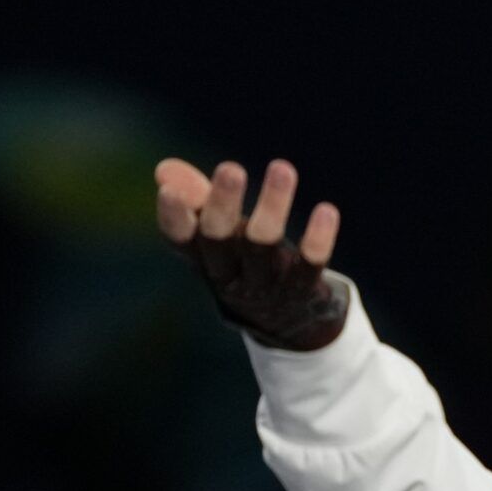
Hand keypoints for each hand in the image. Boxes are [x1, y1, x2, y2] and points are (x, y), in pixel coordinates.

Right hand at [155, 157, 349, 350]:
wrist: (287, 322)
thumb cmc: (244, 262)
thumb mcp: (219, 233)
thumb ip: (197, 199)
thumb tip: (165, 169)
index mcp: (203, 259)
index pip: (180, 241)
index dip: (173, 219)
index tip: (169, 191)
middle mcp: (229, 275)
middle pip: (220, 241)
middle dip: (223, 205)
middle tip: (231, 168)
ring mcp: (266, 286)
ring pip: (264, 246)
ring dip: (272, 208)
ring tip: (282, 168)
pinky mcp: (302, 291)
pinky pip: (309, 266)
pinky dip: (318, 240)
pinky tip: (327, 210)